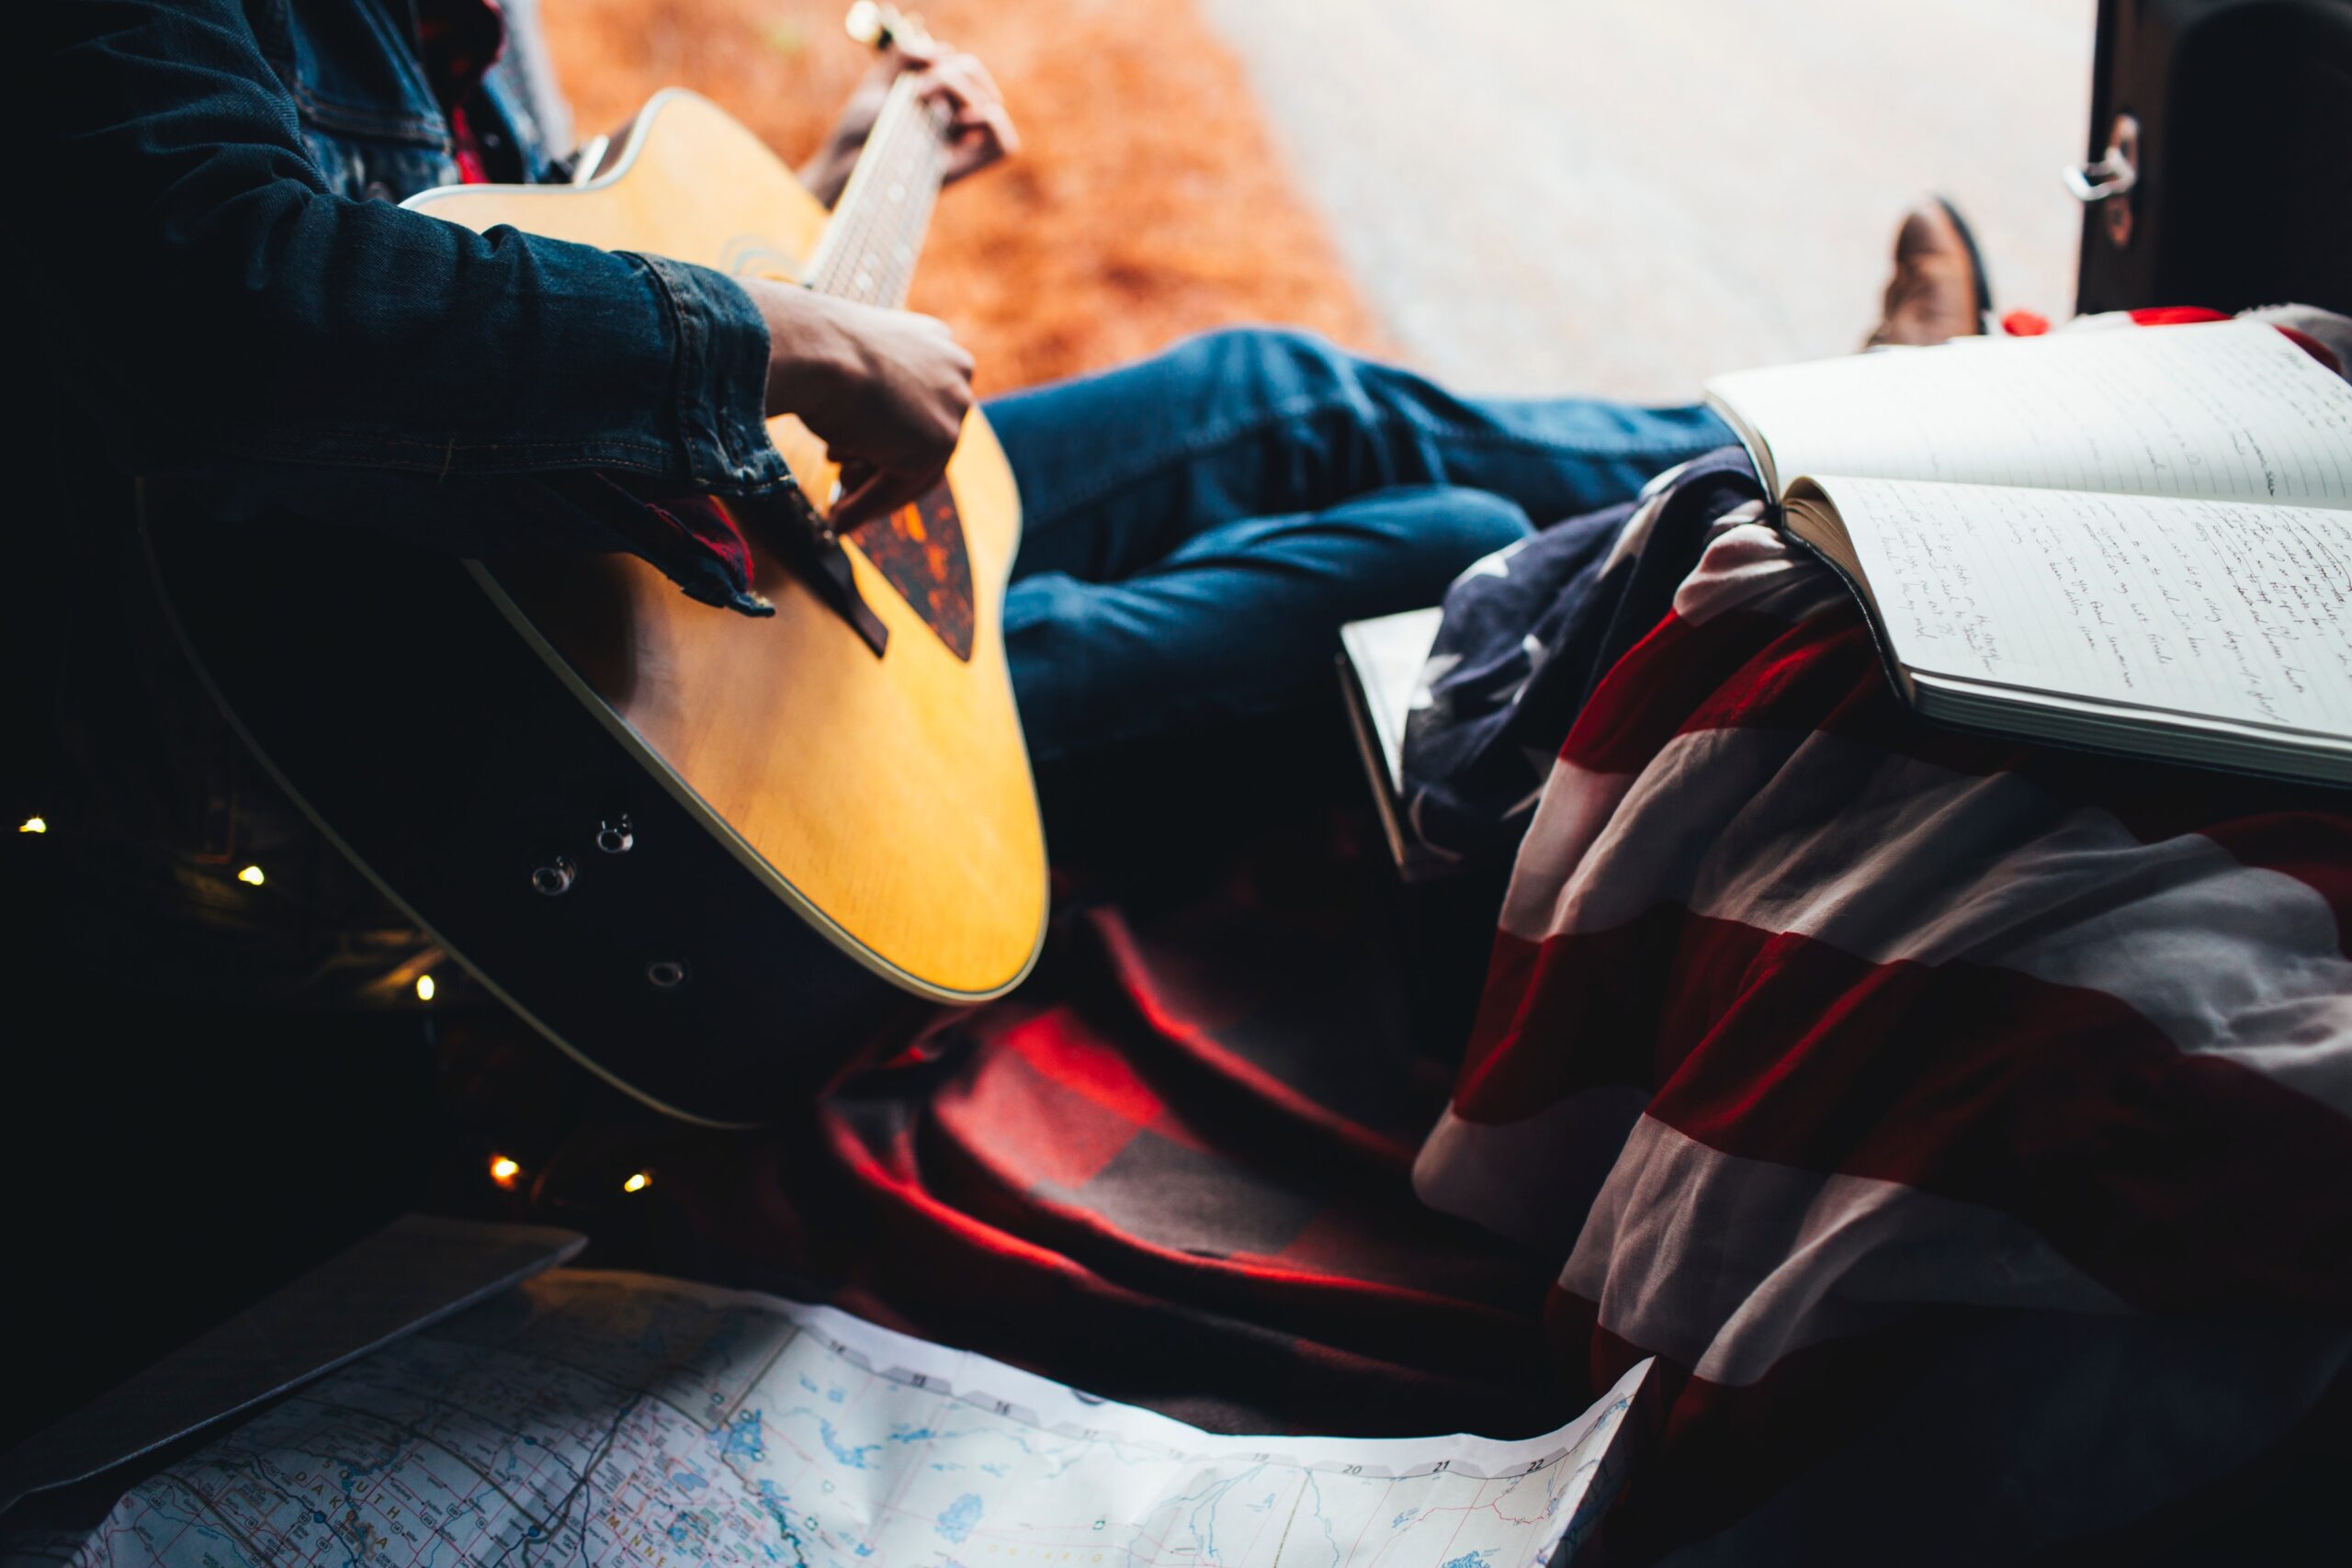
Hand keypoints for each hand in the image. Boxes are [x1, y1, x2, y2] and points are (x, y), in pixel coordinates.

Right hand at [745, 280, 974, 530]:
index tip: (864, 456)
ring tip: (837, 507)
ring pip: (913, 467)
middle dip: (882, 467)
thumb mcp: (848, 359)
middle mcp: (955, 371)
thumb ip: (869, 389)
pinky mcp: (936, 445)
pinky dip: (866, 506)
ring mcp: (952, 409)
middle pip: (923, 438)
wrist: (809, 346)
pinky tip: (837, 522)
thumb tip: (858, 430)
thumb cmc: (810, 344)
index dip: (891, 435)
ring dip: (871, 491)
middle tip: (848, 483)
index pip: (923, 403)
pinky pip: (896, 487)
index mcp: (936, 342)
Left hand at [799, 39, 1018, 206]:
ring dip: (959, 87)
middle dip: (951, 71)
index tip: (912, 76)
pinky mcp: (966, 169)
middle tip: (916, 90)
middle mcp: (954, 121)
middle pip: (975, 76)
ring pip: (990, 102)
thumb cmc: (860, 129)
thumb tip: (943, 53)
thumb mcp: (880, 79)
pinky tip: (960, 122)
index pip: (961, 66)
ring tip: (926, 101)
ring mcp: (962, 145)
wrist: (846, 163)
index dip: (943, 59)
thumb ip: (907, 53)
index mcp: (939, 99)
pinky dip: (991, 122)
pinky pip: (1005, 145)